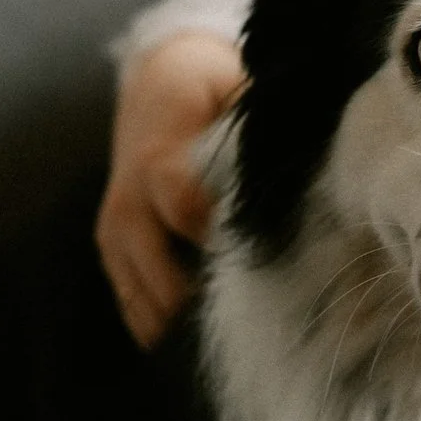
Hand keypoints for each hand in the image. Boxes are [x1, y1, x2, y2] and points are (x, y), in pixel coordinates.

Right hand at [96, 32, 243, 346]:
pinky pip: (132, 304)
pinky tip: (201, 337)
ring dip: (186, 320)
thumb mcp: (234, 86)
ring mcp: (115, 230)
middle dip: (207, 299)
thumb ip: (259, 125)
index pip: (185, 208)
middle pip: (160, 273)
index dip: (222, 241)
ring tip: (239, 333)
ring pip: (144, 299)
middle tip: (260, 317)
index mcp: (160, 157)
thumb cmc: (206, 88)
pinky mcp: (111, 249)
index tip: (264, 263)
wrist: (152, 84)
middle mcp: (128, 199)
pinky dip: (163, 324)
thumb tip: (308, 161)